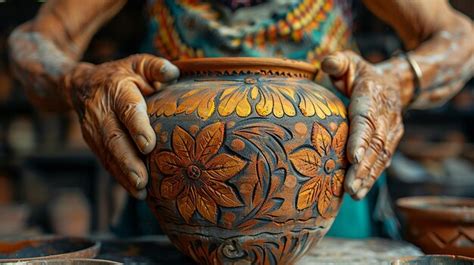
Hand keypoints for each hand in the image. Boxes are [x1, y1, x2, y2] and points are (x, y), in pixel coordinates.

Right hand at [64, 54, 178, 198]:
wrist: (81, 86)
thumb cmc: (121, 75)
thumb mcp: (137, 64)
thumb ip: (155, 67)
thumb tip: (173, 73)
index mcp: (116, 89)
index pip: (127, 110)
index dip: (137, 128)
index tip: (148, 145)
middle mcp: (102, 111)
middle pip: (114, 139)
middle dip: (128, 162)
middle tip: (142, 180)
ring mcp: (94, 130)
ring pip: (108, 155)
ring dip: (124, 175)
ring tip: (140, 191)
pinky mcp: (94, 144)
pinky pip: (106, 162)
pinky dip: (119, 178)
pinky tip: (135, 192)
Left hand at [322, 51, 403, 199]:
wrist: (393, 84)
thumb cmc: (359, 74)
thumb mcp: (349, 61)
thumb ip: (337, 61)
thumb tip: (327, 64)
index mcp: (373, 95)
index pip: (367, 119)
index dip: (360, 139)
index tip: (353, 157)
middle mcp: (386, 115)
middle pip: (375, 144)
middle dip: (363, 167)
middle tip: (349, 187)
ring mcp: (391, 130)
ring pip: (381, 156)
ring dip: (368, 177)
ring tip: (353, 194)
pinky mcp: (391, 141)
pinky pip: (383, 161)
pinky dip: (372, 176)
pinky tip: (360, 191)